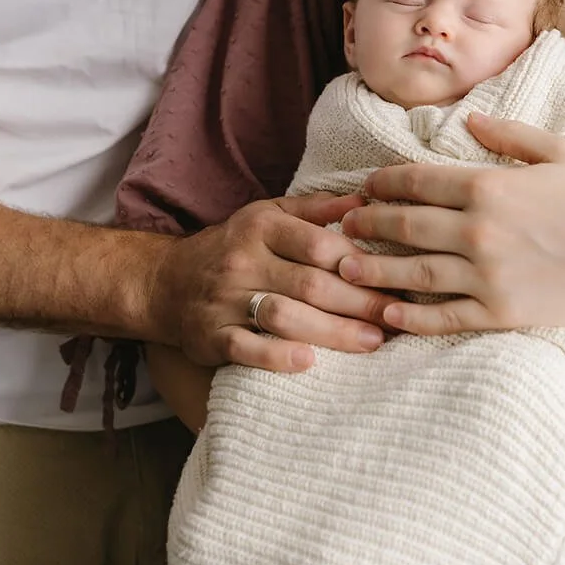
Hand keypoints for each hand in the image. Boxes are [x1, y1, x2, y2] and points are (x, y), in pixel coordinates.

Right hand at [149, 193, 396, 371]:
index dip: (360, 263)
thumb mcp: (267, 215)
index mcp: (261, 227)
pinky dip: (278, 357)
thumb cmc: (233, 246)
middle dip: (359, 302)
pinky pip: (247, 348)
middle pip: (310, 283)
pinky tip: (310, 362)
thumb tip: (366, 202)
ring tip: (373, 341)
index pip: (319, 244)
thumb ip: (315, 209)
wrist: (167, 282)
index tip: (395, 277)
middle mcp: (243, 260)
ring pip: (284, 315)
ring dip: (333, 331)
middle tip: (398, 317)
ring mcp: (226, 300)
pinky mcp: (212, 336)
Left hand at [336, 113, 564, 334]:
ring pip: (413, 272)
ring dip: (373, 269)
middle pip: (405, 225)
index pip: (417, 181)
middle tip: (344, 224)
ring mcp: (486, 275)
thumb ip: (507, 133)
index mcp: (488, 186)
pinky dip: (410, 318)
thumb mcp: (557, 151)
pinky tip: (386, 315)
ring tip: (345, 268)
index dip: (385, 182)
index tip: (367, 186)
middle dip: (368, 223)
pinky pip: (444, 316)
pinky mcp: (498, 312)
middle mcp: (478, 230)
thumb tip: (467, 119)